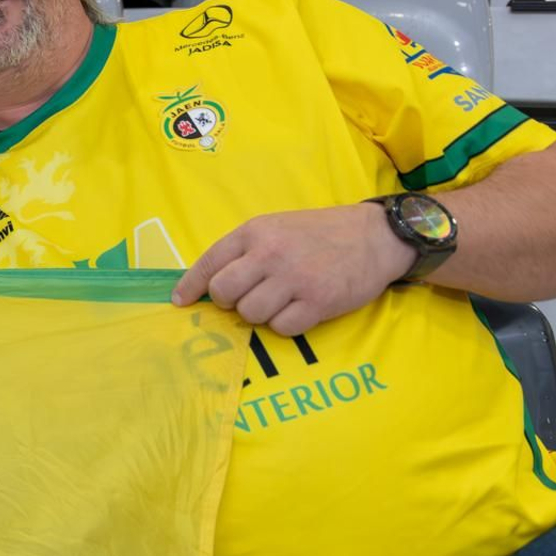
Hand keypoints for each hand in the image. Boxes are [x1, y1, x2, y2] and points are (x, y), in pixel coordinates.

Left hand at [172, 203, 417, 335]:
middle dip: (229, 302)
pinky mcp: (317, 303)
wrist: (375, 236)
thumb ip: (244, 251)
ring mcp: (294, 279)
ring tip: (280, 300)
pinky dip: (286, 325)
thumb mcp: (276, 227)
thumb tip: (208, 283)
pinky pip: (281, 328)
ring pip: (250, 314)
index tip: (180, 302)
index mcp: (255, 232)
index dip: (190, 286)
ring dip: (260, 314)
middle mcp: (270, 254)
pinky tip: (300, 308)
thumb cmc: (319, 233)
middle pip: (223, 293)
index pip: (209, 263)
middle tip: (246, 297)